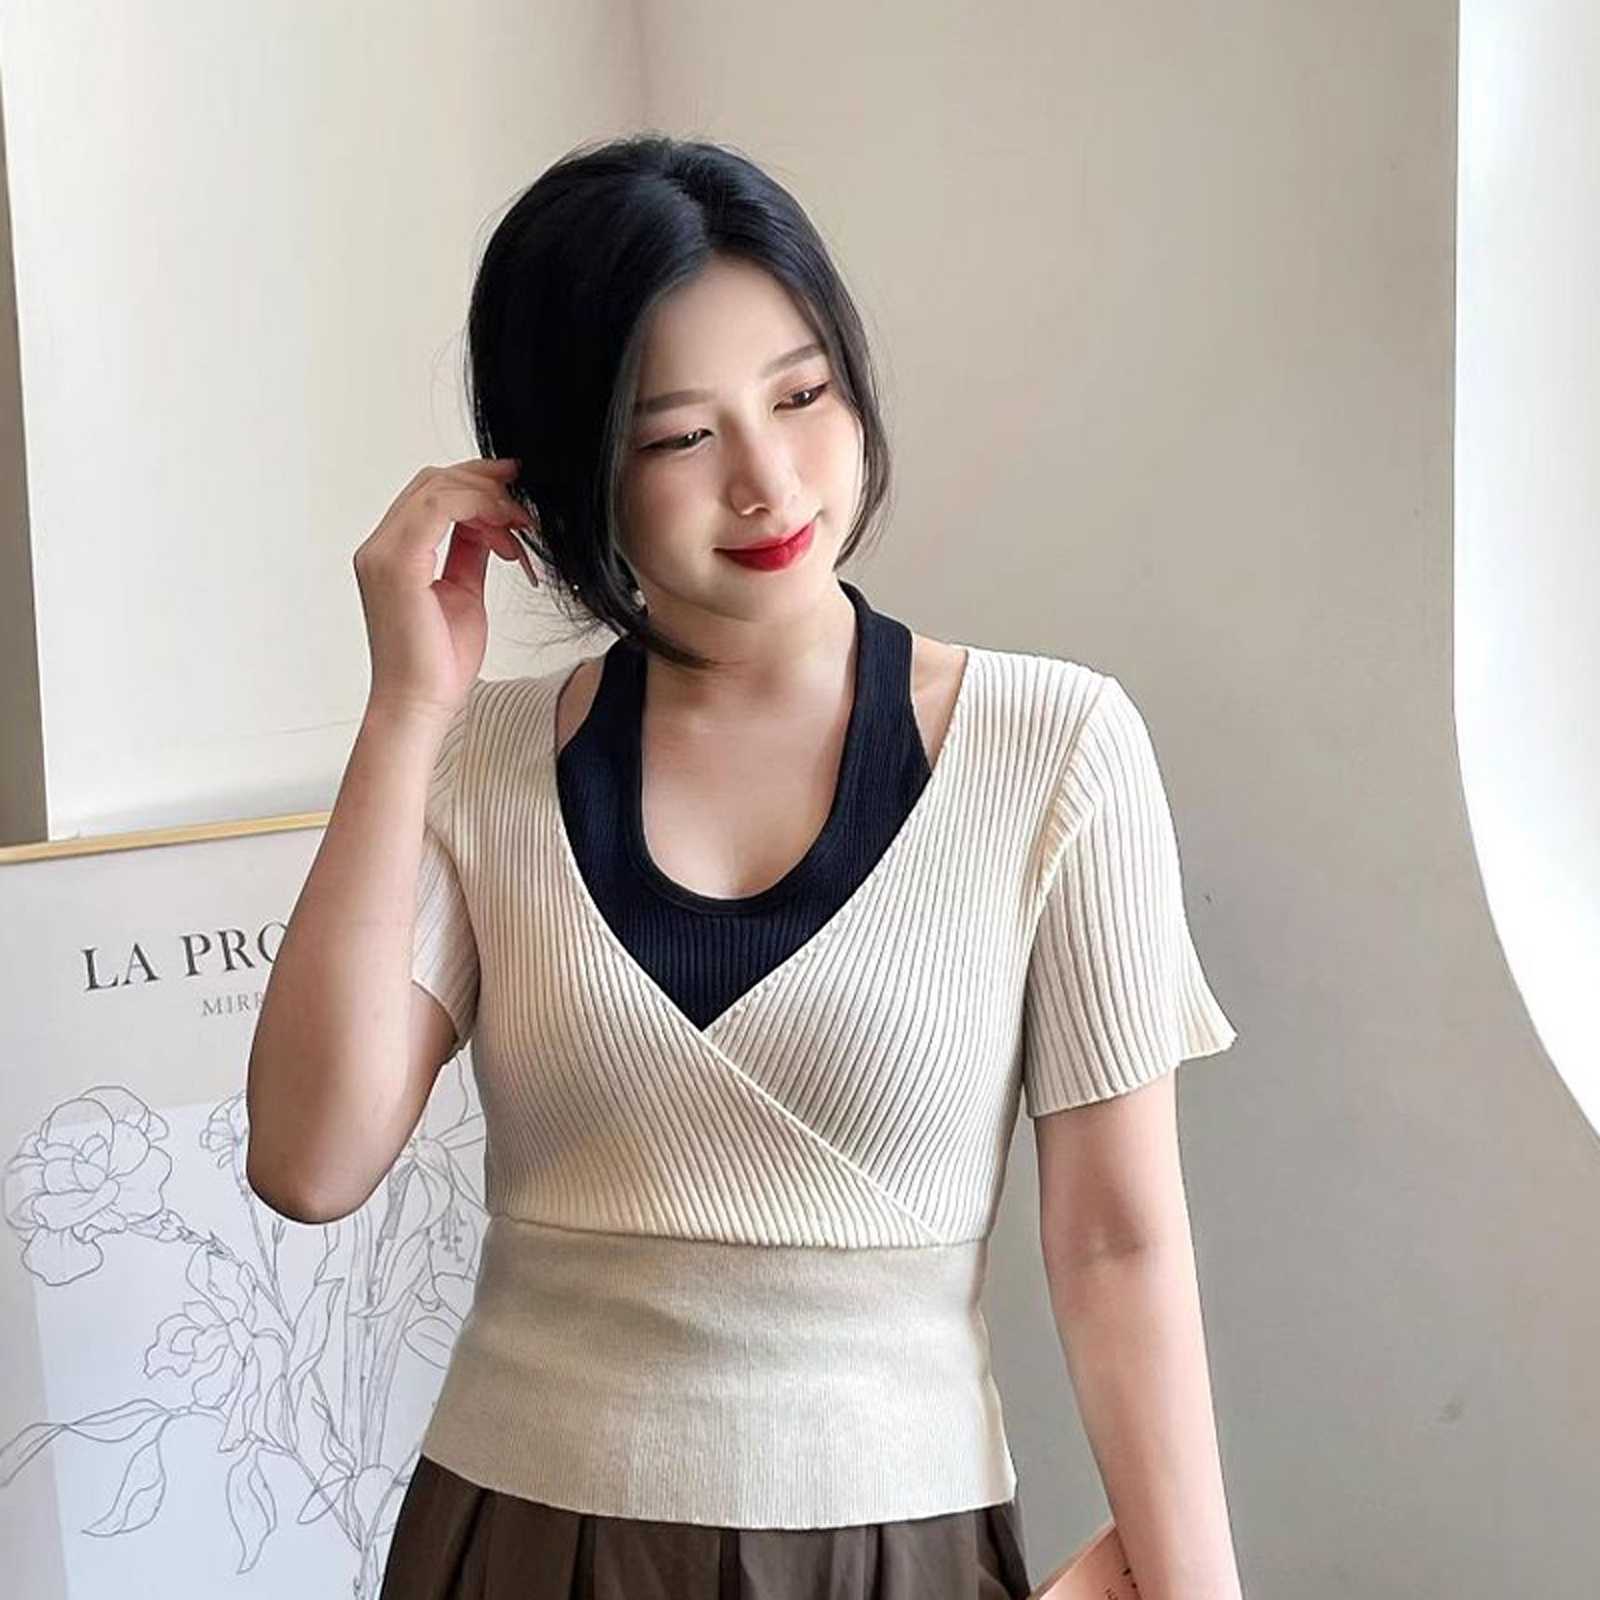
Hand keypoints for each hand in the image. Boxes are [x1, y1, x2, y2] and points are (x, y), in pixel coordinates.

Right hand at [352, 457, 532, 720]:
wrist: (421, 704)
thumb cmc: (439, 662)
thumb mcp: (465, 592)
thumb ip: (471, 552)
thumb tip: (491, 524)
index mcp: (392, 553)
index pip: (429, 494)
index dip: (474, 483)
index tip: (514, 488)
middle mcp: (379, 547)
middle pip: (432, 482)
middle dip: (484, 482)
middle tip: (523, 499)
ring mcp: (382, 553)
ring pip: (437, 488)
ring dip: (488, 499)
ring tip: (520, 526)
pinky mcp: (396, 564)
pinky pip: (440, 509)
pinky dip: (479, 510)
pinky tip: (506, 535)